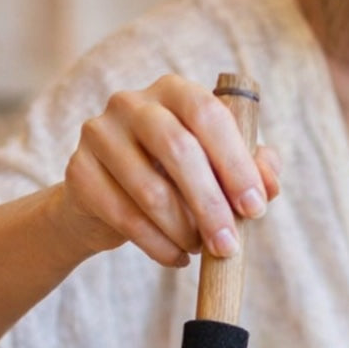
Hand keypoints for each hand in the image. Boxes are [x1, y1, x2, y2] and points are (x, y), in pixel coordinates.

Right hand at [59, 74, 280, 264]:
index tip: (255, 208)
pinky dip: (158, 246)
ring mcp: (99, 133)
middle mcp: (132, 102)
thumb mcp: (217, 169)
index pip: (208, 114)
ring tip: (200, 249)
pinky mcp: (78, 172)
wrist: (107, 200)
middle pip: (178, 149)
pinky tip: (177, 258)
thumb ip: (251, 169)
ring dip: (184, 231)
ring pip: (150, 190)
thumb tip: (270, 184)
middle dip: (210, 205)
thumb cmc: (176, 178)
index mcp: (174, 90)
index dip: (235, 163)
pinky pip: (124, 217)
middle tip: (229, 246)